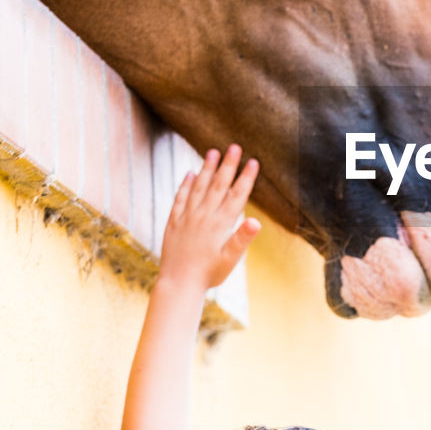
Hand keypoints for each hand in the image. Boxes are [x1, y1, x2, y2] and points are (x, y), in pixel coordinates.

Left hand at [159, 145, 260, 291]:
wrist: (178, 283)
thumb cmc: (209, 274)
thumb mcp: (230, 259)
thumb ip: (242, 238)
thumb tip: (256, 220)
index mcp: (220, 224)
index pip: (237, 195)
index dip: (246, 178)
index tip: (253, 161)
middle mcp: (204, 216)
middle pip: (218, 185)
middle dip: (228, 165)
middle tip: (235, 147)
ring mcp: (188, 217)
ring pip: (199, 187)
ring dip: (207, 169)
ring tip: (212, 151)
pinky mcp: (174, 222)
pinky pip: (180, 198)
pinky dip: (185, 185)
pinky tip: (190, 174)